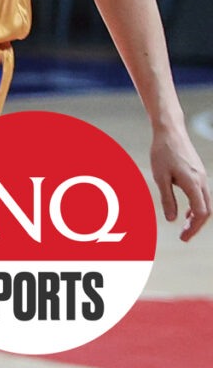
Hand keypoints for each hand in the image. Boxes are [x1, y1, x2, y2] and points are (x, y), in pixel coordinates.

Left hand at [152, 124, 211, 241]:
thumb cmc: (162, 152)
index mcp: (193, 184)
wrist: (170, 131)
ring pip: (206, 203)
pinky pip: (203, 195)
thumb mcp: (160, 177)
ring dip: (198, 216)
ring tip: (186, 226)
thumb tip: (172, 220)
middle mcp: (202, 181)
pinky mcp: (199, 173)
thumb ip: (167, 199)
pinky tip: (188, 211)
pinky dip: (197, 206)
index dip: (193, 228)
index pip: (201, 213)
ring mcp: (202, 177)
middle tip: (184, 236)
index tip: (182, 237)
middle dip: (197, 226)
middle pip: (207, 211)